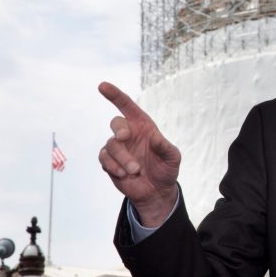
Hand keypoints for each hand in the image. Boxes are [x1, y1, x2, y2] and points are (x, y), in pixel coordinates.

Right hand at [98, 81, 180, 226]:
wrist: (156, 191)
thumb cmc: (166, 169)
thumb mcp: (172, 157)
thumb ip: (165, 147)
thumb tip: (155, 137)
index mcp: (143, 126)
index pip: (127, 106)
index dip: (115, 95)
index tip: (102, 85)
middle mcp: (128, 134)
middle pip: (116, 123)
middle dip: (119, 129)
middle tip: (125, 138)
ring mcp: (118, 148)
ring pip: (110, 145)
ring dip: (122, 158)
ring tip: (135, 171)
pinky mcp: (109, 162)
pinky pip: (103, 159)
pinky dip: (113, 166)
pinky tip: (123, 174)